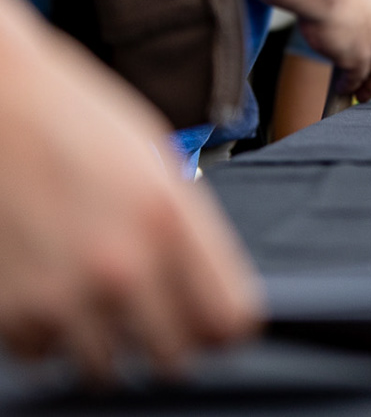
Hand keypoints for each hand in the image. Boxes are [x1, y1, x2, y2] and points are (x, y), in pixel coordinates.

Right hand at [0, 0, 260, 379]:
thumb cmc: (74, 120)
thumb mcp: (156, 163)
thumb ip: (186, 230)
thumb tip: (211, 290)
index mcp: (170, 220)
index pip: (229, 321)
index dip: (224, 326)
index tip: (214, 319)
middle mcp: (122, 266)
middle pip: (174, 357)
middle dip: (169, 339)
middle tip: (153, 312)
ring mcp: (63, 295)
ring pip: (108, 368)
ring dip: (106, 342)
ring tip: (95, 296)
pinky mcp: (11, 312)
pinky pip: (44, 355)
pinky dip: (47, 335)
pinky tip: (48, 290)